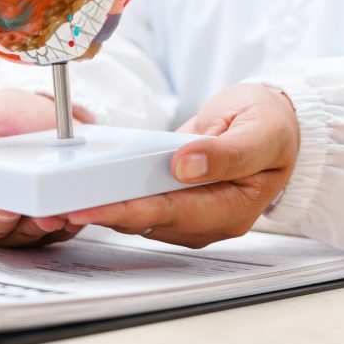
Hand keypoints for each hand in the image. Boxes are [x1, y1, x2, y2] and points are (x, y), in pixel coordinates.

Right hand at [0, 89, 90, 246]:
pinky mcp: (48, 222)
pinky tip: (57, 215)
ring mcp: (18, 218)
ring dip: (26, 228)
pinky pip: (48, 236)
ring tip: (38, 213)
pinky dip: (53, 228)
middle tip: (7, 208)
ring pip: (16, 237)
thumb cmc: (9, 114)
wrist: (56, 111)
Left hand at [66, 84, 299, 248]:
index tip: (93, 208)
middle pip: (151, 222)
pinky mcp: (180, 199)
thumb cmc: (271, 124)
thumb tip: (186, 166)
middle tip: (66, 208)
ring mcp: (195, 212)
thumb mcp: (259, 131)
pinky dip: (118, 198)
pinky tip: (91, 190)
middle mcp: (212, 218)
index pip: (173, 213)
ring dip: (107, 210)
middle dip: (107, 215)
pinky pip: (145, 204)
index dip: (129, 212)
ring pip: (144, 218)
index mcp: (235, 207)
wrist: (277, 121)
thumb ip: (226, 153)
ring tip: (68, 202)